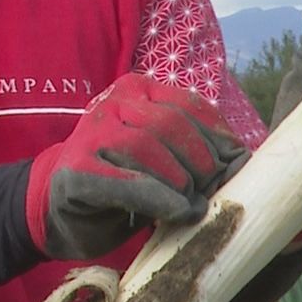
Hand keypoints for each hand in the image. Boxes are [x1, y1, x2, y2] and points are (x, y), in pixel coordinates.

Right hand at [25, 74, 248, 260]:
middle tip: (211, 193)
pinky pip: (127, 180)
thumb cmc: (124, 183)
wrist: (58, 209)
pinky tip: (175, 212)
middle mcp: (114, 102)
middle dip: (202, 162)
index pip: (192, 106)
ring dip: (180, 181)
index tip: (237, 168)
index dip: (221, 139)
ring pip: (149, 147)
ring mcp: (92, 133)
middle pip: (173, 125)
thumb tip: (243, 163)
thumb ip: (195, 154)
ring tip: (191, 206)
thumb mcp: (163, 159)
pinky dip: (157, 198)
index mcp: (140, 89)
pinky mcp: (78, 169)